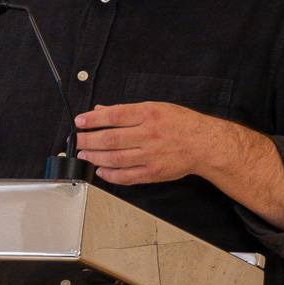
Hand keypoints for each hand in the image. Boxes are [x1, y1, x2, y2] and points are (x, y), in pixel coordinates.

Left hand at [75, 101, 228, 185]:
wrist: (206, 144)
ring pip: (115, 158)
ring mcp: (151, 155)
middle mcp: (149, 134)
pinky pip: (126, 176)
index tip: (80, 122)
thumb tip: (100, 110)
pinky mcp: (153, 172)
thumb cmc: (182, 124)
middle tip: (77, 141)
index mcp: (149, 114)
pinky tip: (100, 171)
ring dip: (94, 158)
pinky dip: (110, 175)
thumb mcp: (156, 108)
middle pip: (110, 139)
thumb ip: (126, 111)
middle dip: (88, 141)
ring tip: (84, 155)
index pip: (114, 115)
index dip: (93, 119)